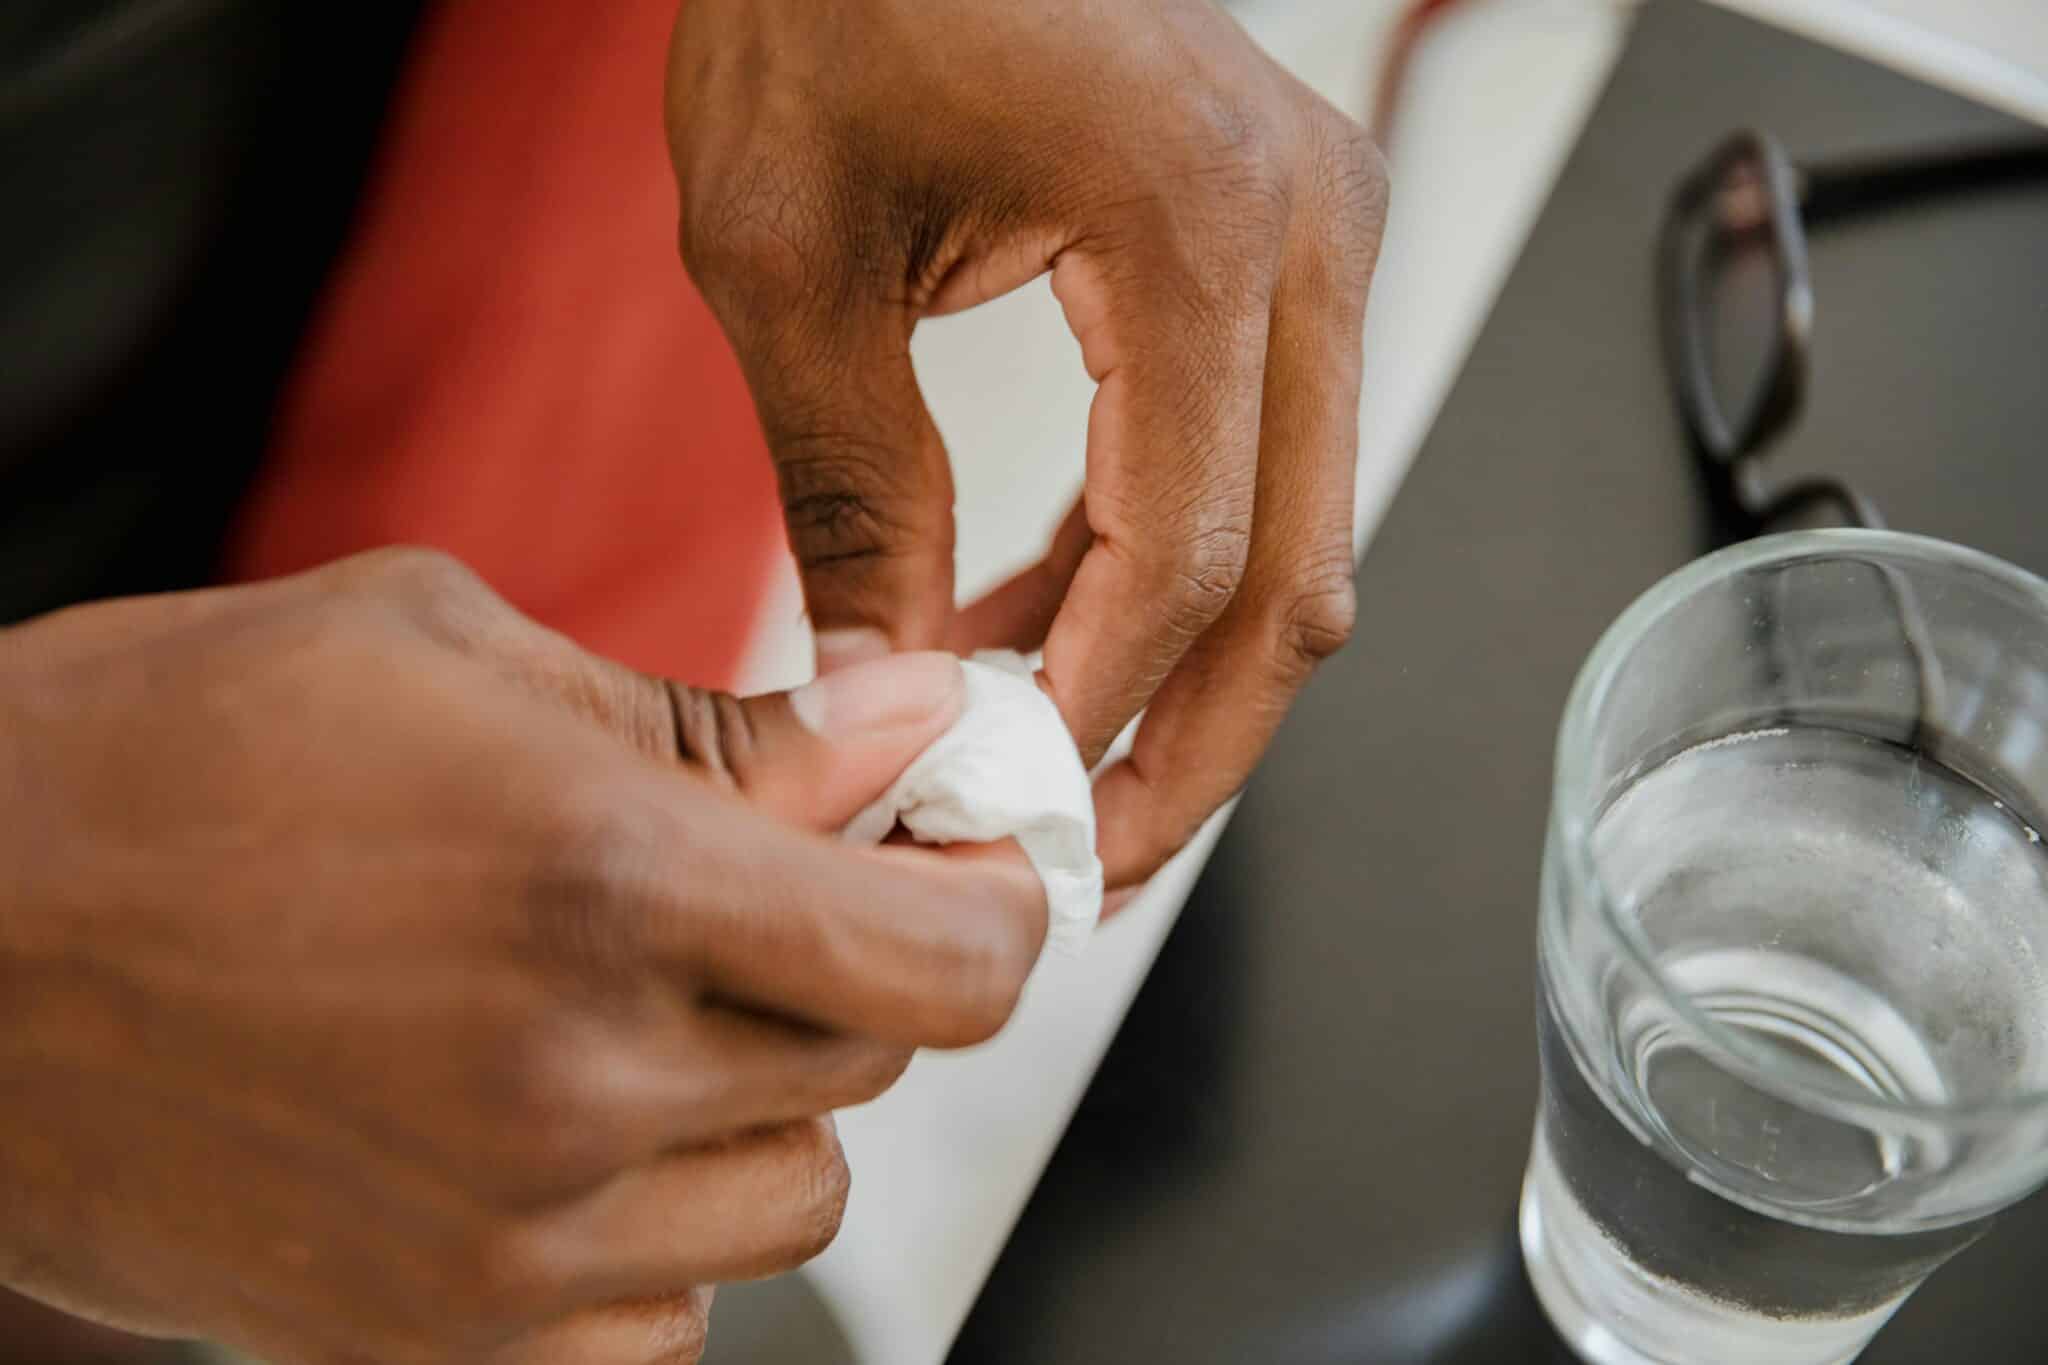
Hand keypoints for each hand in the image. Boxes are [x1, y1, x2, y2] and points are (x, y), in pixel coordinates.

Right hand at [0, 549, 1044, 1364]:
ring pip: (786, 1195)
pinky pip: (666, 1324)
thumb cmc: (167, 755)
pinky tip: (564, 1133)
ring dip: (759, 1099)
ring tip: (624, 1008)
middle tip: (755, 892)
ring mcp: (505, 1243)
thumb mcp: (456, 651)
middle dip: (851, 966)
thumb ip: (724, 717)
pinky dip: (661, 1238)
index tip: (979, 869)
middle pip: (875, 1063)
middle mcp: (575, 1084)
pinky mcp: (430, 1340)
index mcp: (606, 880)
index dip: (1002, 909)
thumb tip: (910, 726)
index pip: (947, 962)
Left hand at [667, 0, 1386, 888]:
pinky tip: (1049, 616)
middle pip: (1295, 578)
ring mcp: (1320, 232)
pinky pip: (1265, 457)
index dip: (1099, 714)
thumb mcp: (789, 260)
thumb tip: (885, 681)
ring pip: (1299, 534)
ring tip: (1036, 750)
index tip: (1006, 811)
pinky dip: (1171, 563)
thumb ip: (852, 492)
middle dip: (1188, 743)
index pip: (1189, 556)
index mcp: (1202, 226)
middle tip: (1083, 856)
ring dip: (1179, 665)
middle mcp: (1309, 229)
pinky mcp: (1286, 243)